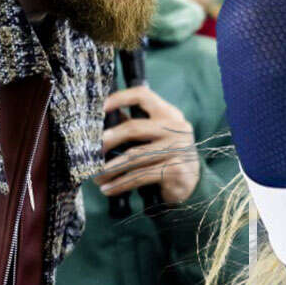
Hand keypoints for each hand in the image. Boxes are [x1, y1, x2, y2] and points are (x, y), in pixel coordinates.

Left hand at [98, 85, 199, 205]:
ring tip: (96, 177)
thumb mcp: (154, 138)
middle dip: (109, 140)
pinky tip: (108, 189)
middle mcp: (176, 129)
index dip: (119, 98)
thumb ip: (134, 128)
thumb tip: (101, 124)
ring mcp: (178, 149)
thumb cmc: (166, 158)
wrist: (193, 186)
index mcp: (169, 115)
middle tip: (92, 152)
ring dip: (110, 168)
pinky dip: (120, 184)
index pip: (143, 95)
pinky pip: (140, 176)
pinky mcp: (175, 170)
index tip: (100, 108)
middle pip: (134, 128)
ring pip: (134, 156)